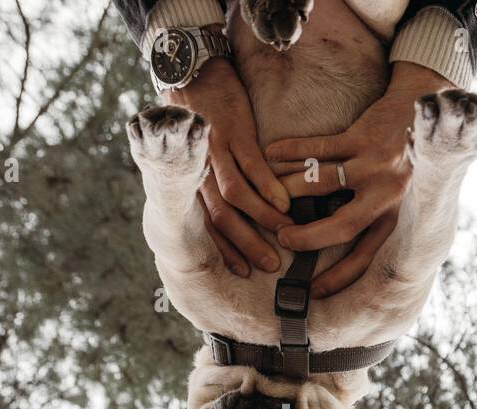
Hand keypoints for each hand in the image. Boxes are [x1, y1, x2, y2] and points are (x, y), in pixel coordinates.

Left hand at [165, 58, 290, 275]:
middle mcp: (199, 171)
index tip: (244, 270)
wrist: (191, 71)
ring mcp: (215, 152)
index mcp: (192, 181)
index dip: (226, 250)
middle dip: (247, 244)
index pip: (207, 225)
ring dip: (262, 220)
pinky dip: (267, 187)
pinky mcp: (233, 132)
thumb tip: (232, 216)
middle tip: (271, 265)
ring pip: (237, 196)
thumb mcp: (196, 157)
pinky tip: (284, 203)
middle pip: (222, 218)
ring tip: (285, 234)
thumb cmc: (196, 118)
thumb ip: (210, 185)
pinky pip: (251, 166)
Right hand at [264, 62, 449, 296]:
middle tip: (282, 238)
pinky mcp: (362, 136)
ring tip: (269, 196)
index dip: (338, 277)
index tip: (312, 292)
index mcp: (394, 215)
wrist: (425, 105)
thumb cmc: (407, 157)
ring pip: (322, 184)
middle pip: (342, 226)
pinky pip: (317, 147)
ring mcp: (374, 164)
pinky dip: (290, 151)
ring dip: (290, 190)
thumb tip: (340, 249)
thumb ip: (376, 220)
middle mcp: (386, 194)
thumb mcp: (401, 196)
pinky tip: (269, 155)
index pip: (365, 256)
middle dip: (308, 238)